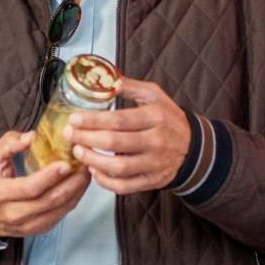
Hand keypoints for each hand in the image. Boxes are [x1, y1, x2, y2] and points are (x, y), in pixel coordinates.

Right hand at [0, 131, 90, 236]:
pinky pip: (60, 216)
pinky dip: (73, 201)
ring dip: (76, 192)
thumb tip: (32, 137)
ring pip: (58, 210)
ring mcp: (27, 225)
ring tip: (85, 174)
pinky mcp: (38, 229)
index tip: (66, 164)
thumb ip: (9, 143)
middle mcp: (13, 213)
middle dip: (71, 183)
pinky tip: (79, 187)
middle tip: (84, 166)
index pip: (29, 187)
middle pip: (49, 200)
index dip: (49, 177)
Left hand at [64, 77, 190, 194]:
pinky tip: (94, 171)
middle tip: (69, 135)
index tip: (74, 119)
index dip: (93, 121)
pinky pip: (125, 186)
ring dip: (93, 161)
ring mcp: (155, 164)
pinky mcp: (153, 181)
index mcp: (156, 117)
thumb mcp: (154, 95)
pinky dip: (105, 181)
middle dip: (86, 139)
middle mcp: (157, 141)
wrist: (194, 147)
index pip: (119, 120)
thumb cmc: (168, 118)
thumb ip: (129, 86)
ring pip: (118, 168)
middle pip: (115, 143)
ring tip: (78, 152)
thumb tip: (106, 79)